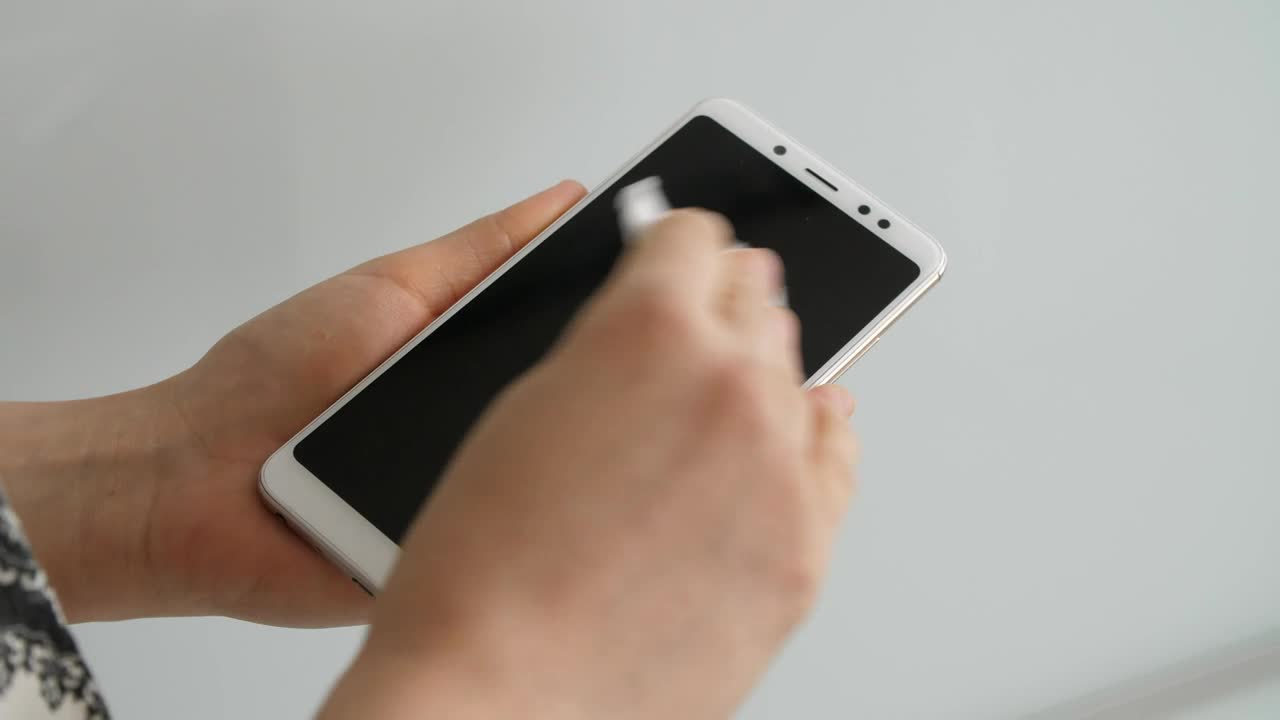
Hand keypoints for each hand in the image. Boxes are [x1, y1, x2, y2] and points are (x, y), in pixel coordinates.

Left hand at [0, 181, 586, 624]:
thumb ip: (481, 252)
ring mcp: (473, 501)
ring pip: (547, 479)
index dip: (622, 323)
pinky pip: (497, 540)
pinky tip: (476, 490)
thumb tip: (563, 202)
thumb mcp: (390, 290)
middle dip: (591, 388)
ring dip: (539, 452)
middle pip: (577, 415)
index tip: (651, 293)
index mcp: (481, 370)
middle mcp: (488, 437)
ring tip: (498, 424)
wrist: (190, 482)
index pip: (581, 347)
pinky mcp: (454, 562)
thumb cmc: (271, 382)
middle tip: (598, 358)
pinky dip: (488, 513)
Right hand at [321, 211, 858, 718]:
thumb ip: (609, 353)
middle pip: (755, 297)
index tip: (681, 251)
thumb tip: (657, 335)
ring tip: (731, 387)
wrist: (499, 701)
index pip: (691, 240)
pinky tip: (804, 424)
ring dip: (763, 372)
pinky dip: (813, 436)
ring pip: (797, 374)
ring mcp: (780, 466)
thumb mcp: (523, 412)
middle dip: (722, 301)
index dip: (675, 244)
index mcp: (647, 327)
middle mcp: (730, 381)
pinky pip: (835, 458)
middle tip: (707, 312)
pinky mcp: (807, 543)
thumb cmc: (482, 576)